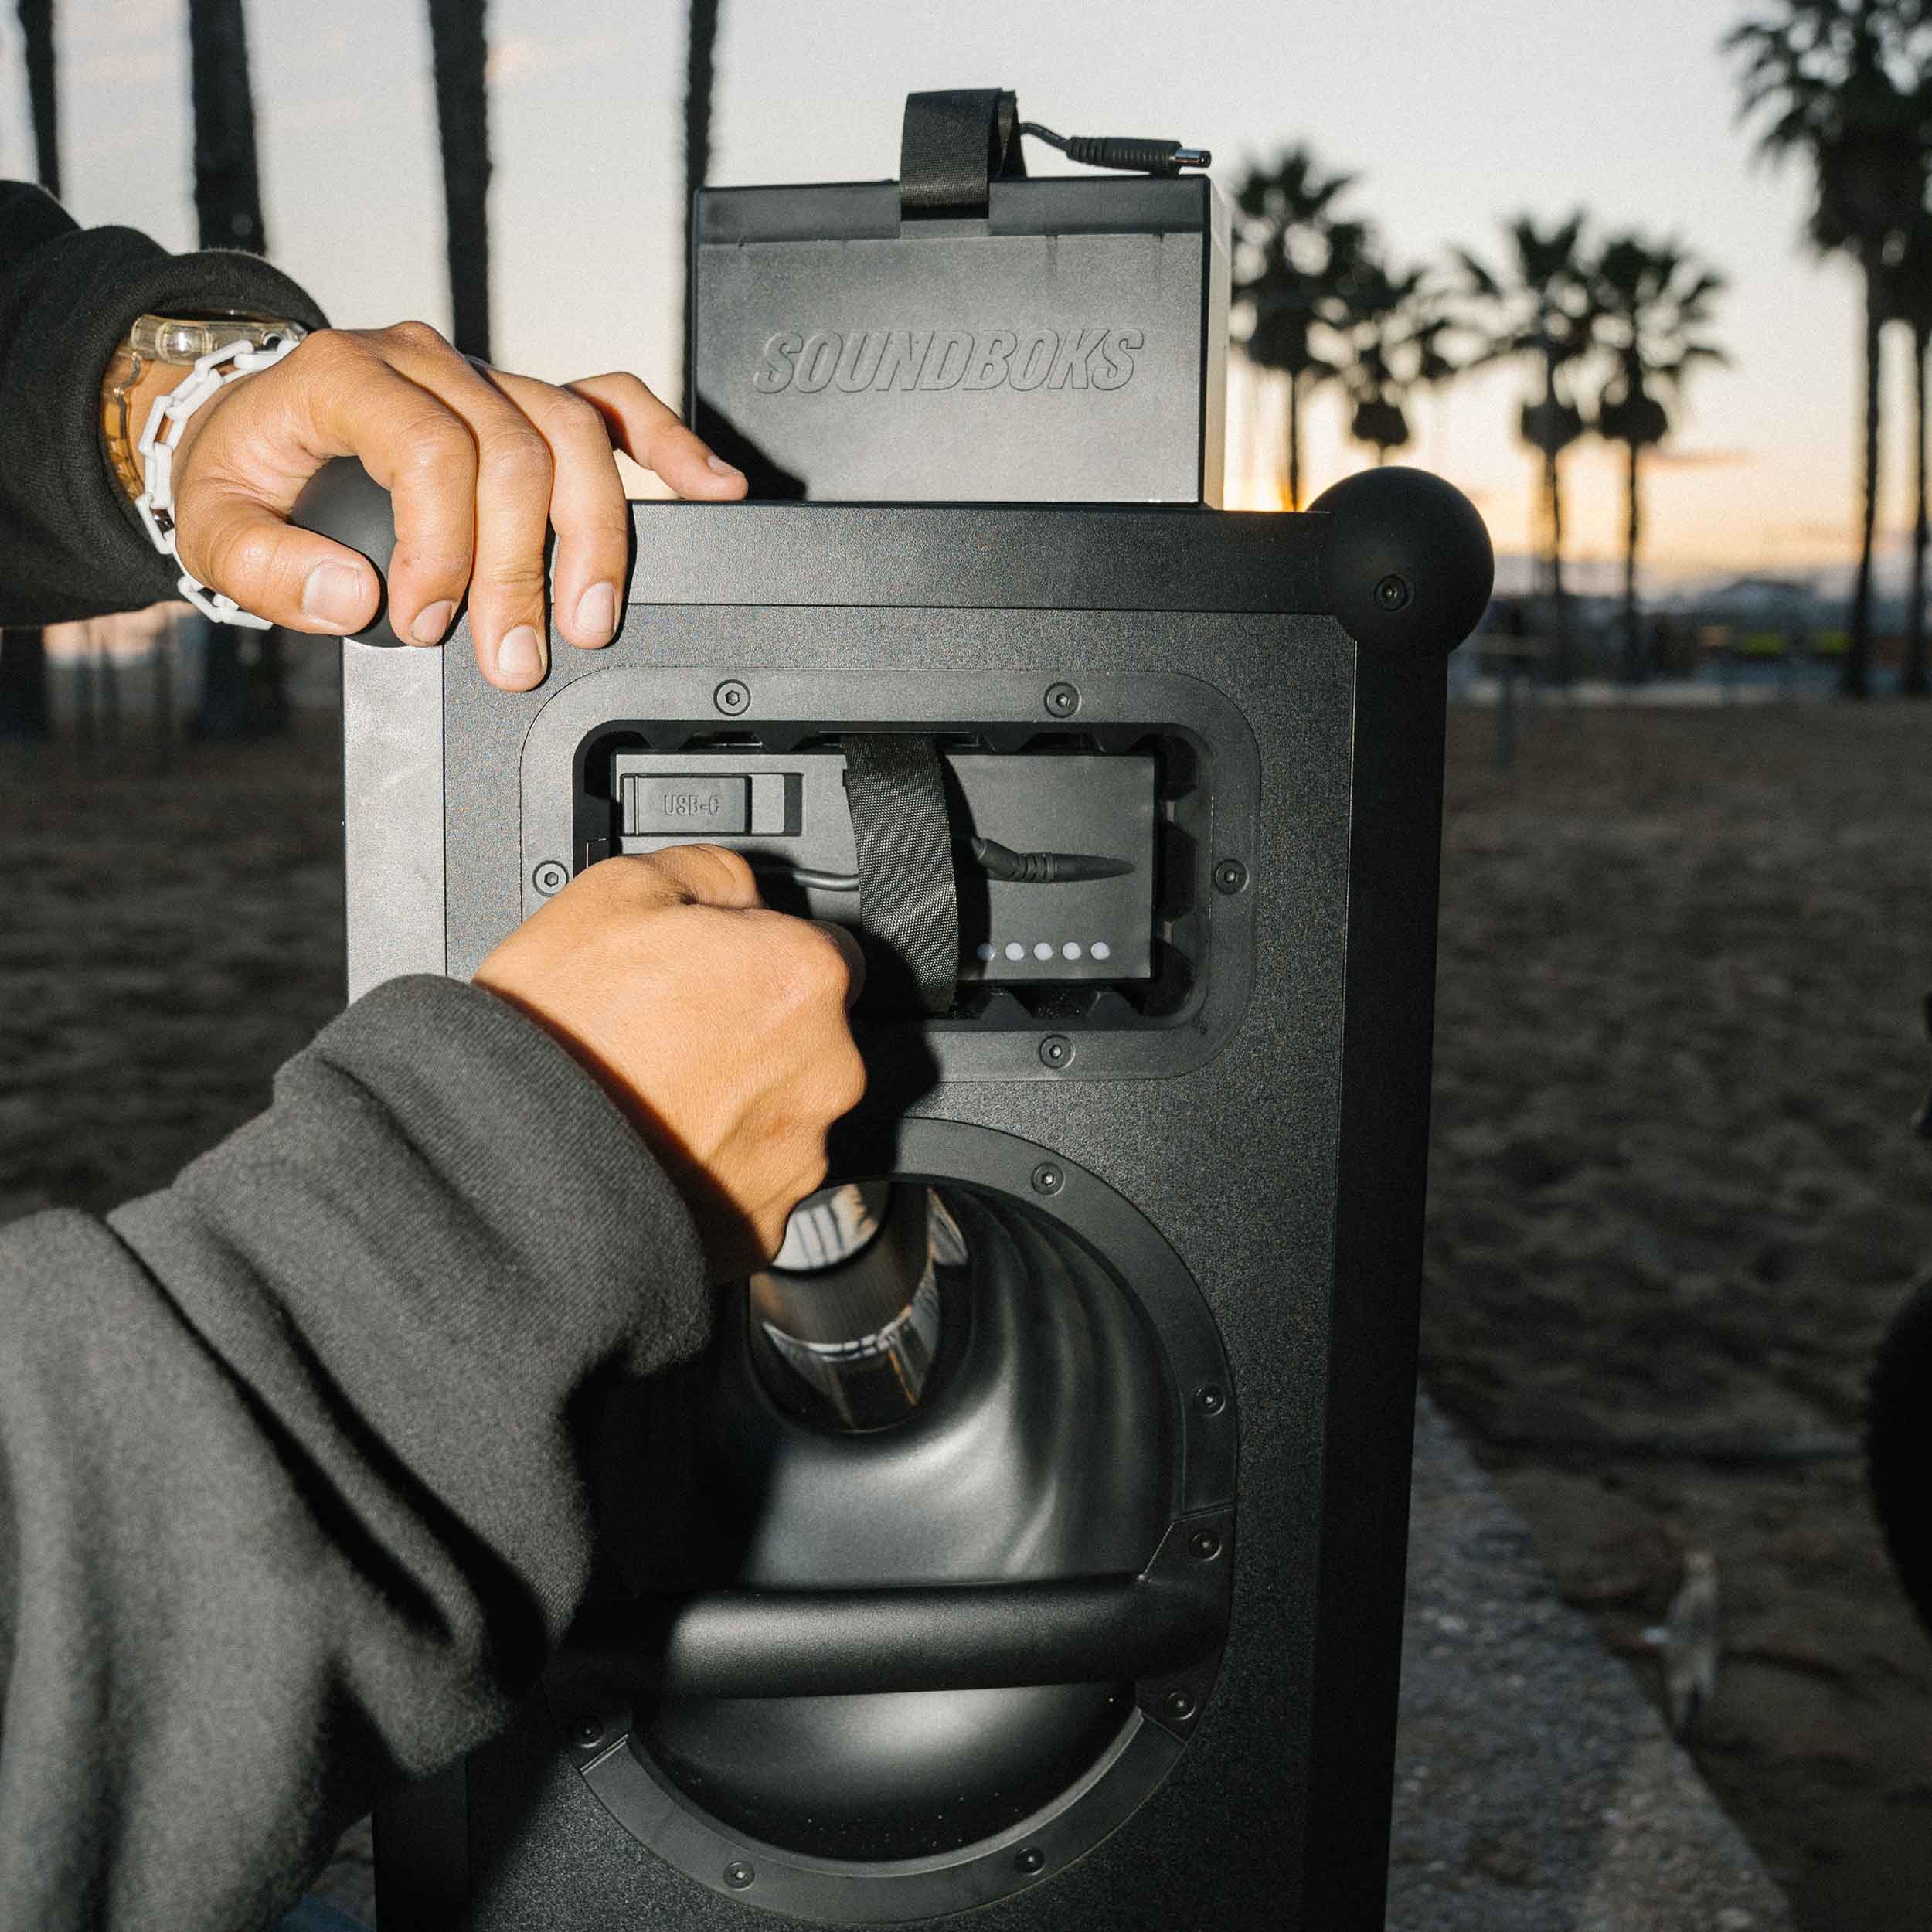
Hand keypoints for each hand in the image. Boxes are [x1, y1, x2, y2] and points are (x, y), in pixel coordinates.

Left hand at [157, 321, 747, 689]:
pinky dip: (668, 446)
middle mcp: (427, 362)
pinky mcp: (528, 399)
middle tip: (515, 656)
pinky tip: (712, 489)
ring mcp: (488, 376)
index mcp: (345, 376)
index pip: (429, 449)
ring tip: (592, 619)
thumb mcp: (215, 528)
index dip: (442, 544)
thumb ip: (267, 569)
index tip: (424, 621)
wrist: (257, 425)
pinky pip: (614, 402)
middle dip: (523, 568)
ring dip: (596, 535)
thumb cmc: (248, 473)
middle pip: (514, 450)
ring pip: (574, 433)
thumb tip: (352, 597)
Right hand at [473, 847, 867, 1280]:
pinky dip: (717, 1167)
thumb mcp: (613, 891)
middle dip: (753, 1029)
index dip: (762, 952)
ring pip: (784, 1109)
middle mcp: (825, 1068)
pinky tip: (657, 1148)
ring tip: (653, 1093)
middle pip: (807, 1034)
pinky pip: (754, 1182)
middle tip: (668, 1032)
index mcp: (801, 976)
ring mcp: (801, 1153)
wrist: (512, 1165)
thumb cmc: (559, 1038)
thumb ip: (704, 874)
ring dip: (737, 1100)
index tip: (717, 968)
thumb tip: (734, 890)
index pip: (821, 947)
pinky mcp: (767, 1224)